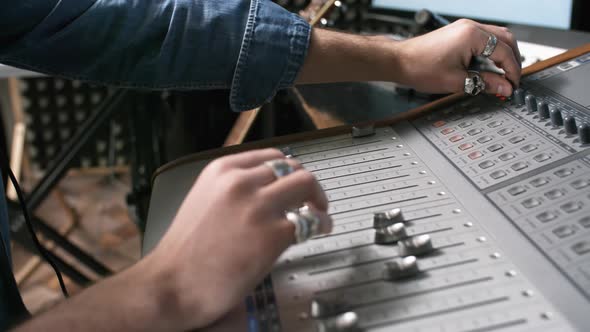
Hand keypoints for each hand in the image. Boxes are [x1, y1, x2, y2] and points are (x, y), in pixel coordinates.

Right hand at [144, 148, 331, 329]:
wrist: (172, 285)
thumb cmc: (185, 251)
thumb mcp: (205, 200)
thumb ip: (233, 188)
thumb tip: (267, 188)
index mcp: (222, 171)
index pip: (272, 156)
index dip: (290, 169)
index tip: (296, 179)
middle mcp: (241, 182)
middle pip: (293, 168)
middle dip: (308, 184)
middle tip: (313, 198)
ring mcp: (258, 207)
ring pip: (305, 186)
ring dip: (318, 200)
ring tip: (321, 214)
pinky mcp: (272, 235)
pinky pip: (308, 222)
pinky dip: (320, 224)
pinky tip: (320, 230)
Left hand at [394, 19, 520, 96]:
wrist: (399, 61)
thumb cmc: (420, 67)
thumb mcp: (457, 81)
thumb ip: (485, 83)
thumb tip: (505, 87)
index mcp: (472, 35)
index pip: (504, 52)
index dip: (512, 71)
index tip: (513, 85)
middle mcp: (470, 27)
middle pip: (506, 39)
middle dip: (513, 60)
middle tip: (512, 80)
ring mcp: (464, 28)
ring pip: (496, 37)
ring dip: (503, 55)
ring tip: (502, 75)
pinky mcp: (459, 33)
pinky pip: (484, 39)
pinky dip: (491, 52)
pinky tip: (488, 67)